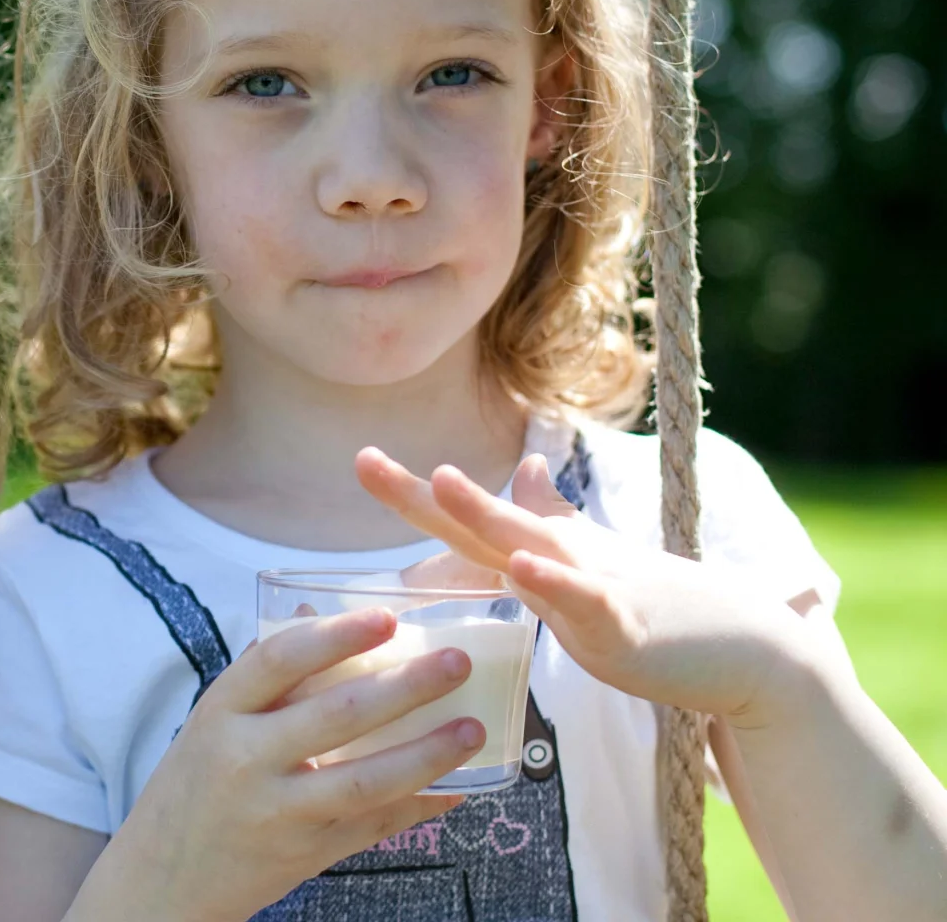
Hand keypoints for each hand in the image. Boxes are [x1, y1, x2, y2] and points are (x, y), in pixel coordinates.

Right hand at [80, 609, 483, 921]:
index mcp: (219, 713)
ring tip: (470, 728)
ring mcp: (278, 811)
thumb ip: (263, 678)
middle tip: (454, 662)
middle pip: (336, 716)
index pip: (278, 661)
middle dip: (405, 687)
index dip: (336, 636)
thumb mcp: (210, 724)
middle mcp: (245, 760)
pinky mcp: (305, 853)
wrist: (163, 877)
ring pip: (364, 781)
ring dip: (426, 754)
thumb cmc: (192, 787)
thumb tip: (316, 618)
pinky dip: (417, 806)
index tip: (386, 617)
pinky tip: (454, 786)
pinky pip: (373, 826)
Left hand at [356, 448, 819, 727]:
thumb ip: (551, 520)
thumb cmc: (663, 605)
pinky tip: (524, 567)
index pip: (464, 520)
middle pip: (478, 519)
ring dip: (483, 512)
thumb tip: (521, 468)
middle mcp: (559, 556)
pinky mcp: (625, 622)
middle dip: (420, 494)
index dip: (413, 494)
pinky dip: (554, 583)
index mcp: (543, 550)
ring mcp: (591, 584)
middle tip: (362, 461)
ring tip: (440, 480)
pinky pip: (584, 600)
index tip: (360, 460)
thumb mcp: (593, 560)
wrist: (749, 648)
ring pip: (528, 544)